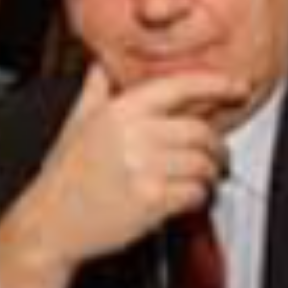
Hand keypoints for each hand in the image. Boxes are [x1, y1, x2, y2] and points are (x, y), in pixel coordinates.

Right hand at [0, 65, 244, 287]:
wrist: (49, 224)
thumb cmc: (66, 175)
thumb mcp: (77, 123)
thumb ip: (95, 90)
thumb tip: (101, 63)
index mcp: (120, 110)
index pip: (180, 86)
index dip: (216, 83)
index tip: (238, 87)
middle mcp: (133, 134)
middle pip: (201, 131)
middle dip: (217, 147)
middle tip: (218, 157)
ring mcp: (142, 167)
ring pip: (203, 164)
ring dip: (210, 175)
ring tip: (202, 179)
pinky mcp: (150, 200)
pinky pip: (195, 192)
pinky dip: (199, 197)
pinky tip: (188, 198)